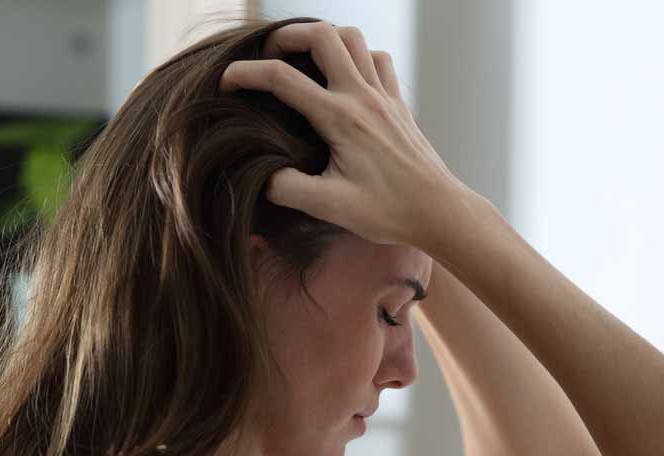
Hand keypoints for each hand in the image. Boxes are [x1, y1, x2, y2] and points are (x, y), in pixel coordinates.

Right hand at [218, 21, 470, 245]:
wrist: (437, 211)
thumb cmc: (387, 211)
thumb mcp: (329, 207)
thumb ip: (287, 188)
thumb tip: (262, 175)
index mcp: (340, 118)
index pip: (283, 79)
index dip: (247, 74)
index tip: (225, 81)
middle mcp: (363, 97)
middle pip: (324, 36)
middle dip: (289, 36)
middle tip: (269, 55)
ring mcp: (384, 96)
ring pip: (354, 39)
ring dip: (325, 39)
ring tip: (304, 57)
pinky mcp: (398, 104)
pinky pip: (378, 60)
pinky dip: (358, 56)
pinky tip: (345, 76)